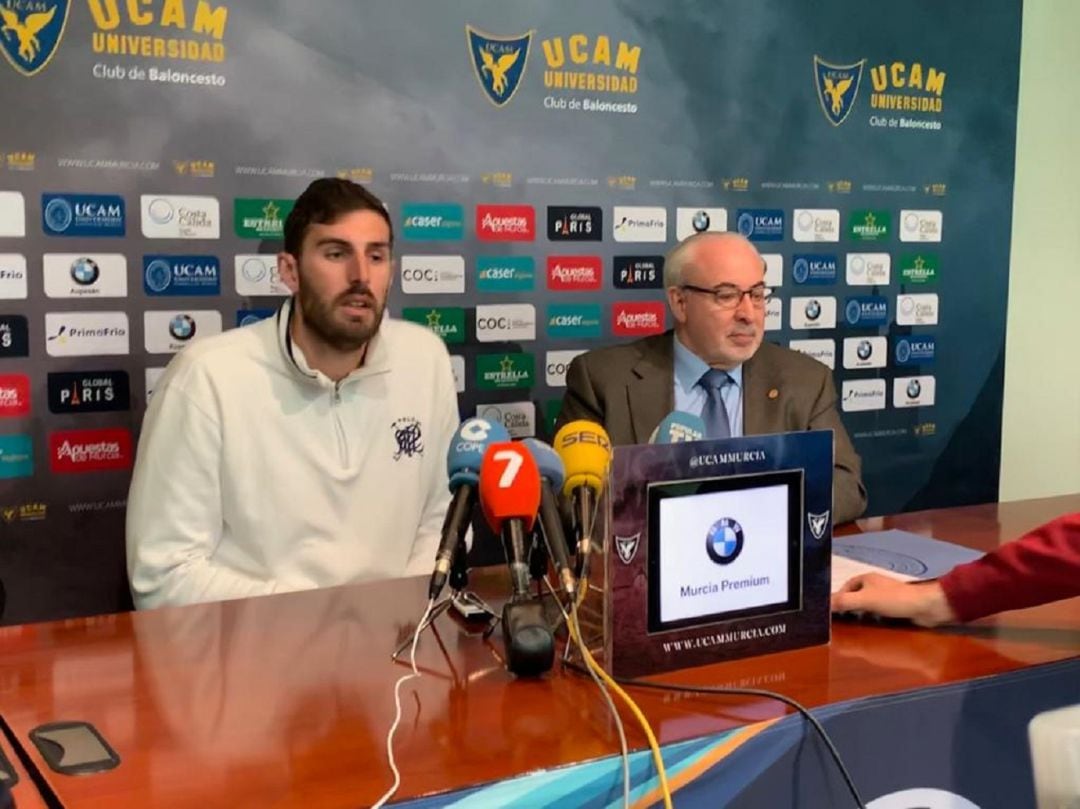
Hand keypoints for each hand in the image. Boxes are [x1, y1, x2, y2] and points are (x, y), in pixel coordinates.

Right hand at [831, 574, 955, 627]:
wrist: (925, 607)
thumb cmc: (894, 600)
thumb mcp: (864, 600)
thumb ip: (844, 602)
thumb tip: (823, 604)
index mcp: (866, 578)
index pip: (845, 587)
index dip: (838, 598)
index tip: (832, 612)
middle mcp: (875, 584)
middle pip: (855, 595)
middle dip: (849, 606)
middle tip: (843, 619)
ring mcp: (886, 595)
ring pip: (867, 604)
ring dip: (861, 612)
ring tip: (856, 622)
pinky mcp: (895, 605)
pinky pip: (878, 610)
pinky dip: (873, 616)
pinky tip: (873, 624)